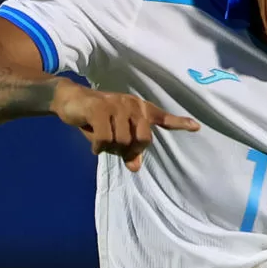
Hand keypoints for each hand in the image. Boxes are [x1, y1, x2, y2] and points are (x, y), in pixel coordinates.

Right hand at [51, 82, 199, 171]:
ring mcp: (117, 105)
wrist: (70, 100)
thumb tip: (135, 167)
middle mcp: (132, 105)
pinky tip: (93, 144)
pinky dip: (98, 146)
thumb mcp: (115, 136)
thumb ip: (128, 150)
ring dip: (109, 148)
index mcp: (140, 109)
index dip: (179, 123)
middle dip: (129, 150)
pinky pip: (106, 139)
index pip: (163, 118)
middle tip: (115, 148)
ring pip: (122, 142)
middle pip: (143, 140)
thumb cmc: (96, 119)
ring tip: (100, 140)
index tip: (196, 127)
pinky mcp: (100, 109)